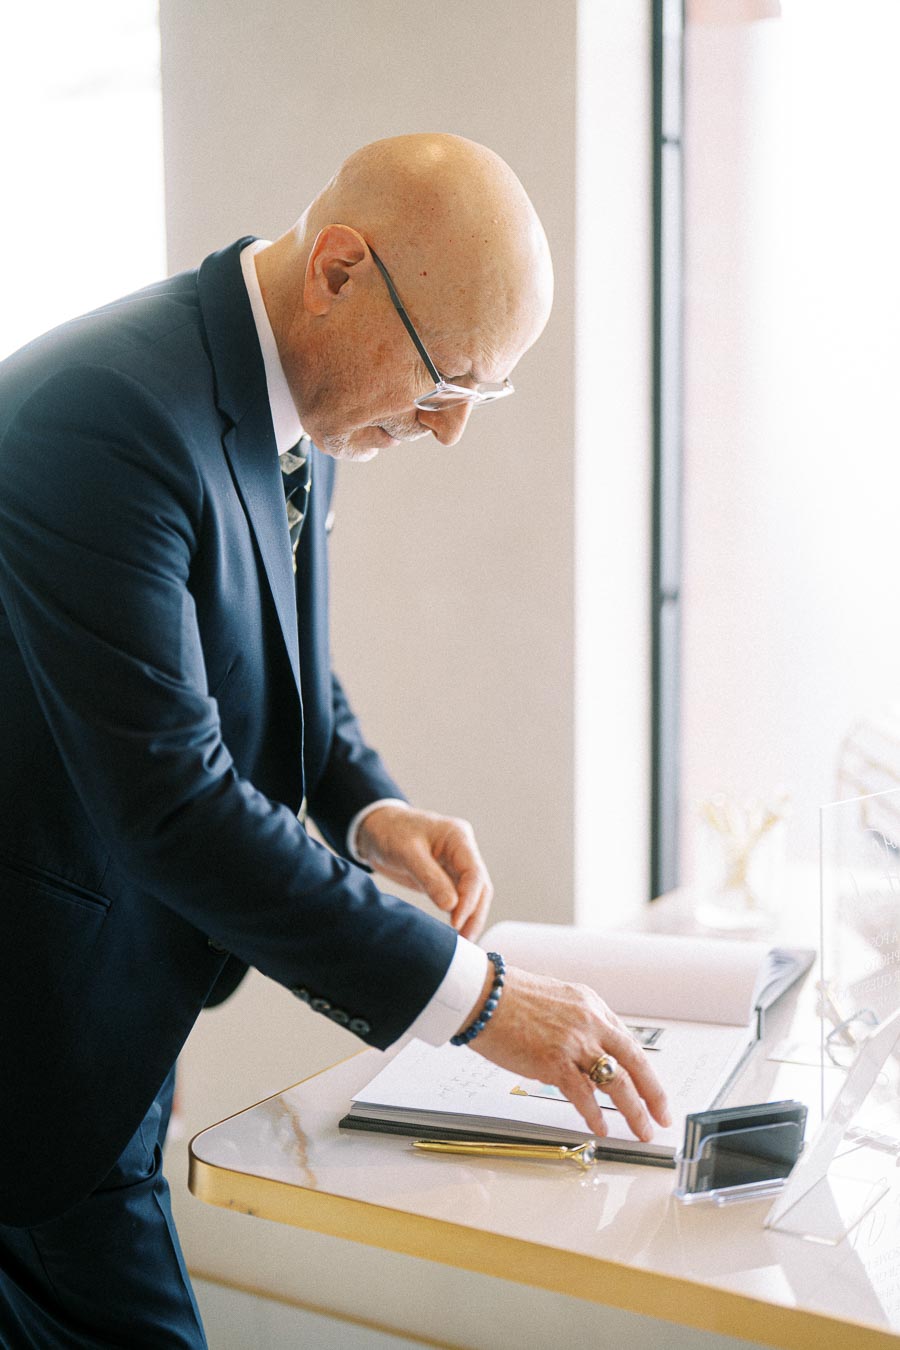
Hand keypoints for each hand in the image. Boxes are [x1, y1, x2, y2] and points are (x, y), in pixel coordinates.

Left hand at [356, 804, 492, 940]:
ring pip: (472, 895)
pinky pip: (458, 898)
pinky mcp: (446, 877)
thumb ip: (429, 878)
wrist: (375, 828)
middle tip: (465, 941)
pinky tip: (455, 932)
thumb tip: (452, 906)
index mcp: (458, 837)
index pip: (474, 873)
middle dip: (475, 914)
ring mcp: (456, 864)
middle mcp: (462, 850)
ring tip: (462, 942)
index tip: (456, 923)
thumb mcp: (406, 852)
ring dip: (469, 917)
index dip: (469, 900)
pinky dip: (458, 914)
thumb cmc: (390, 832)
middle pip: (480, 886)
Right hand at [469, 966, 671, 1141]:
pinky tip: (601, 1128)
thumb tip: (587, 1059)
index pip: (627, 1042)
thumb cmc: (508, 997)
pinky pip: (584, 1095)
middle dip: (654, 1094)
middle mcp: (590, 1021)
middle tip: (662, 1115)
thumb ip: (577, 1026)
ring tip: (641, 1130)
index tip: (652, 1088)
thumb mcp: (556, 1000)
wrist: (482, 995)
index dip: (643, 1070)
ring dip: (633, 1111)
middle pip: (635, 1062)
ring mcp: (575, 1042)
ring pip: (618, 1083)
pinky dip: (595, 1115)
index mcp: (591, 1005)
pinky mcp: (554, 1061)